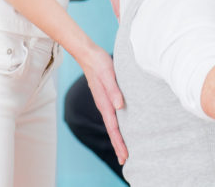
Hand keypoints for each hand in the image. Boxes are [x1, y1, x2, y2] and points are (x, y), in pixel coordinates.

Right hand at [76, 43, 128, 165]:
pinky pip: (113, 117)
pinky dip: (117, 127)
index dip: (120, 143)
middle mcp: (104, 105)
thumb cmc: (99, 63)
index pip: (114, 128)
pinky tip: (121, 128)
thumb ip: (114, 90)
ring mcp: (104, 102)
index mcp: (105, 103)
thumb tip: (120, 106)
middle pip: (113, 130)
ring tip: (124, 150)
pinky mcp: (107, 97)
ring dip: (118, 138)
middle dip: (119, 146)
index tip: (125, 156)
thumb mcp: (108, 74)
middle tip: (125, 161)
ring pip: (113, 125)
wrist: (88, 54)